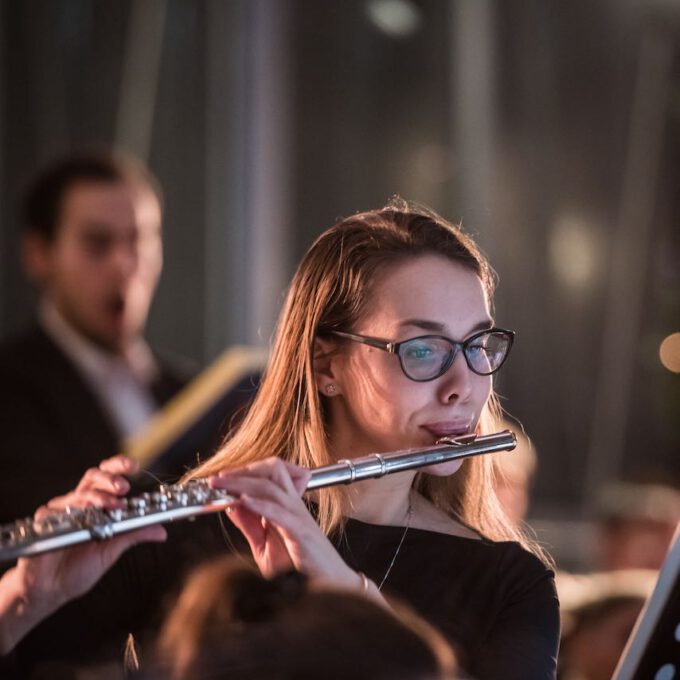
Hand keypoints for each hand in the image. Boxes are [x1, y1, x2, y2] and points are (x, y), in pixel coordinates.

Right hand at [0, 455, 165, 652]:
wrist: (51, 591)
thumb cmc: (80, 569)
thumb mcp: (112, 550)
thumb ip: (135, 535)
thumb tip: (162, 531)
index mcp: (96, 505)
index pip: (107, 477)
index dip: (119, 466)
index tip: (135, 466)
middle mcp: (78, 504)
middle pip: (92, 477)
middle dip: (110, 478)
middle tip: (124, 487)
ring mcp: (60, 512)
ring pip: (79, 493)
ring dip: (98, 497)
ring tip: (113, 505)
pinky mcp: (43, 523)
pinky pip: (55, 511)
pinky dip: (70, 511)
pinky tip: (80, 517)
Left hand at [209, 459, 357, 587]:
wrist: (330, 588)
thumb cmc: (302, 570)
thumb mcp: (265, 546)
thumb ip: (250, 526)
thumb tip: (231, 507)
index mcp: (287, 506)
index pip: (269, 474)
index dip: (245, 472)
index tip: (222, 478)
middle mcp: (294, 506)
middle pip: (271, 472)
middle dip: (242, 471)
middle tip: (218, 478)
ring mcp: (299, 517)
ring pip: (272, 487)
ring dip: (243, 484)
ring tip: (223, 485)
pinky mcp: (301, 533)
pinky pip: (279, 512)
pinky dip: (259, 504)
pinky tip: (243, 502)